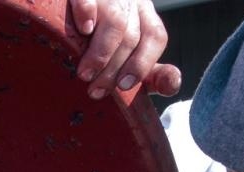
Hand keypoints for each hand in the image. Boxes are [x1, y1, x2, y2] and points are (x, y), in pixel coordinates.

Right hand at [67, 0, 181, 99]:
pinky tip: (84, 29)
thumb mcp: (127, 53)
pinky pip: (88, 0)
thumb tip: (172, 84)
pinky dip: (86, 14)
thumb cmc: (97, 39)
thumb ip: (148, 70)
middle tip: (96, 90)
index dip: (142, 63)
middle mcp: (129, 2)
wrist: (71, 7)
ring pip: (115, 22)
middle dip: (114, 69)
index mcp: (143, 16)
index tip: (125, 85)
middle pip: (131, 36)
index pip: (155, 36)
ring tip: (85, 74)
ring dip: (100, 53)